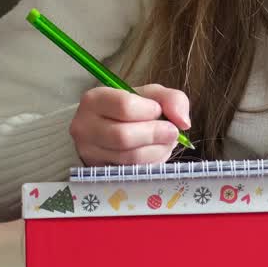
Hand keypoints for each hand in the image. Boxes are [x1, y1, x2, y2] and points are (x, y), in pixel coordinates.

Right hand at [69, 83, 190, 165]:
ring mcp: (89, 152)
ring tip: (166, 142)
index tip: (158, 111)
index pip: (125, 106)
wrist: (109, 127)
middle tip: (172, 132)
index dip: (150, 111)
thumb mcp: (152, 95)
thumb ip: (172, 99)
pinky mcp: (99, 171)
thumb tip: (183, 122)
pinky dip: (151, 164)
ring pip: (129, 157)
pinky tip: (155, 153)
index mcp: (94, 100)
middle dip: (156, 135)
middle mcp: (84, 127)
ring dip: (157, 150)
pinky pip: (131, 172)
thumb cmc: (132, 108)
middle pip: (124, 136)